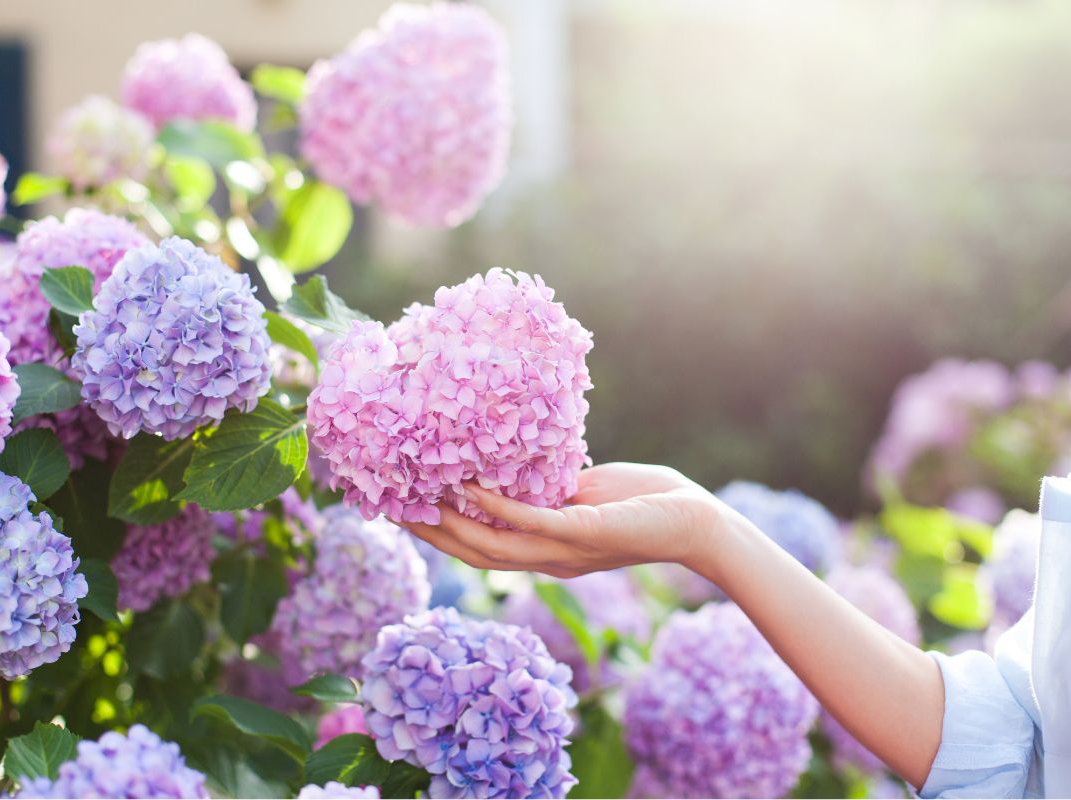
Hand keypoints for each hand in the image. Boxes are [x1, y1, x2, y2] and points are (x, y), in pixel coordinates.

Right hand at [399, 466, 724, 578]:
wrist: (695, 520)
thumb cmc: (644, 501)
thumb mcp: (583, 494)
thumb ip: (547, 488)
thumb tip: (513, 464)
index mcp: (545, 552)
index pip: (480, 549)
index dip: (439, 534)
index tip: (403, 508)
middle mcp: (548, 561)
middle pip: (474, 554)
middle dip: (431, 533)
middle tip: (391, 505)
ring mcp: (564, 551)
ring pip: (492, 545)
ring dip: (452, 521)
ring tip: (417, 496)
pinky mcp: (583, 533)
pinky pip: (530, 521)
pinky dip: (496, 506)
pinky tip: (470, 486)